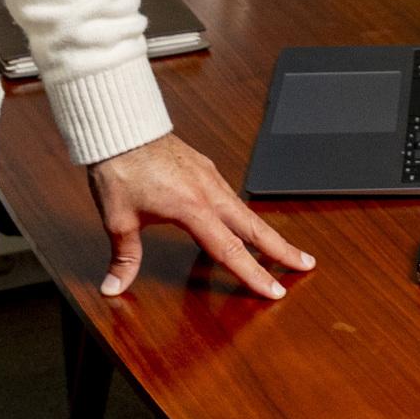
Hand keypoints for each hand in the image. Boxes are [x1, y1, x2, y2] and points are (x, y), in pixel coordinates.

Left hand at [86, 133, 315, 300]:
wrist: (122, 127)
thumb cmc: (121, 168)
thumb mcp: (119, 219)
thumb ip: (124, 256)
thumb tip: (113, 287)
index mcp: (193, 208)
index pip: (230, 250)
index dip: (254, 274)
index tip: (274, 291)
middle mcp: (209, 191)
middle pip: (254, 227)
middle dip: (282, 249)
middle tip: (306, 264)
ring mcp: (209, 177)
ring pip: (246, 211)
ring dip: (265, 232)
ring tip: (281, 249)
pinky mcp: (204, 168)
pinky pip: (232, 196)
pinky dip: (245, 215)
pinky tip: (242, 222)